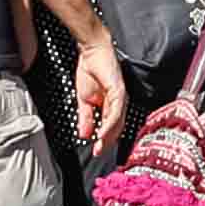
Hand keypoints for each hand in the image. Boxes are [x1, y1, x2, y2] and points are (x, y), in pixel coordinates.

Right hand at [69, 34, 128, 158]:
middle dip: (106, 142)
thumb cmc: (90, 71)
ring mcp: (121, 97)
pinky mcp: (119, 91)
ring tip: (99, 146)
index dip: (104, 140)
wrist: (90, 52)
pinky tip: (102, 132)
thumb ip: (85, 117)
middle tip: (98, 153)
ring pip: (118, 122)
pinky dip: (109, 123)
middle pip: (116, 127)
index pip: (111, 127)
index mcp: (111, 105)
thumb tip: (84, 134)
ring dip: (108, 136)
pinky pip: (115, 111)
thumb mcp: (84, 100)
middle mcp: (119, 103)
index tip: (96, 151)